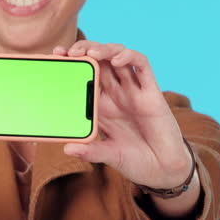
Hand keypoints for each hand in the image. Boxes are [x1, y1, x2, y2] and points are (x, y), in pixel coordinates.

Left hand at [54, 40, 193, 189]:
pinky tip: (117, 59)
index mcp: (102, 106)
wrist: (163, 169)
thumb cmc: (136, 161)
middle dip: (84, 50)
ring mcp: (133, 91)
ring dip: (105, 49)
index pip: (84, 76)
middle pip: (99, 61)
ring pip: (118, 58)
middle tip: (70, 52)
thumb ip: (91, 152)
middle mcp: (116, 94)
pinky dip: (130, 57)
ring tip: (91, 53)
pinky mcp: (151, 92)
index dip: (72, 64)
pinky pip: (142, 66)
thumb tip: (67, 149)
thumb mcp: (110, 156)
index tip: (56, 56)